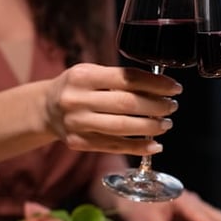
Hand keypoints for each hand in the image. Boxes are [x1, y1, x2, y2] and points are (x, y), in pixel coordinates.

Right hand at [44, 63, 182, 156]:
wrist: (46, 109)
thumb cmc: (77, 88)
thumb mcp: (91, 73)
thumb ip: (119, 78)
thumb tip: (160, 88)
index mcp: (83, 75)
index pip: (127, 78)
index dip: (155, 84)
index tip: (174, 88)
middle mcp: (77, 99)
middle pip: (127, 104)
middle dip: (156, 106)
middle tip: (172, 106)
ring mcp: (77, 123)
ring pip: (122, 127)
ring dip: (150, 127)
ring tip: (166, 124)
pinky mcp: (79, 143)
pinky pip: (114, 146)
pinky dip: (138, 147)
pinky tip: (154, 145)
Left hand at [114, 190, 220, 220]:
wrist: (122, 191)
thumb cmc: (134, 205)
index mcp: (176, 199)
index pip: (196, 213)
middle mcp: (184, 198)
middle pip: (207, 210)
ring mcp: (184, 201)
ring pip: (207, 211)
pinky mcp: (182, 206)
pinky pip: (201, 213)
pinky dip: (212, 219)